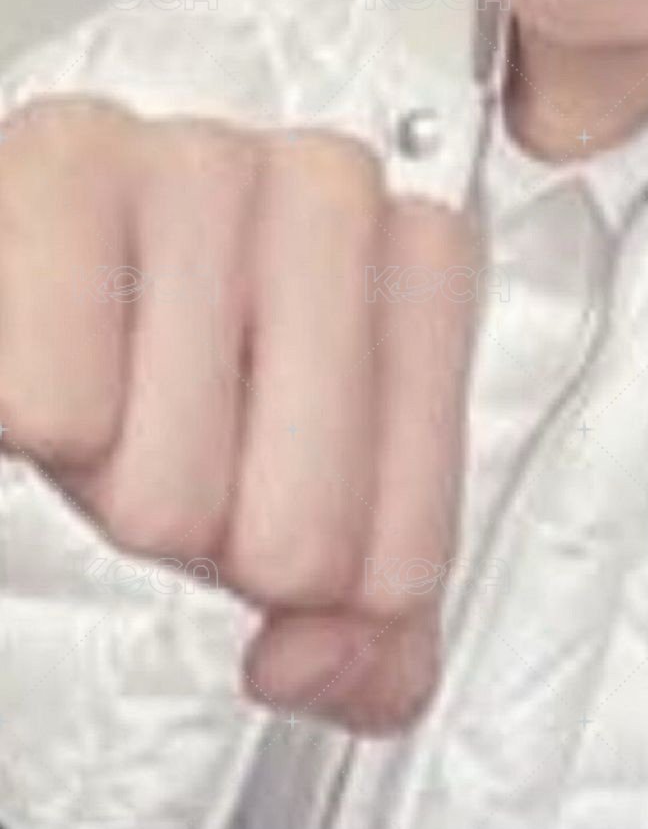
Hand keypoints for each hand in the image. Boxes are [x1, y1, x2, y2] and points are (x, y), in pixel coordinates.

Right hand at [0, 94, 482, 732]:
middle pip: (298, 538)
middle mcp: (331, 188)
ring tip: (117, 399)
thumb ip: (367, 620)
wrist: (44, 265)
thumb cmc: (174, 356)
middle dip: (218, 542)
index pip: (410, 549)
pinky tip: (55, 361)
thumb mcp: (295, 487)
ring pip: (167, 491)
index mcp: (422, 258)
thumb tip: (319, 665)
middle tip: (187, 457)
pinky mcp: (68, 168)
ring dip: (122, 482)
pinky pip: (57, 405)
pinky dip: (44, 421)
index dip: (335, 590)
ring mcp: (203, 163)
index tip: (295, 547)